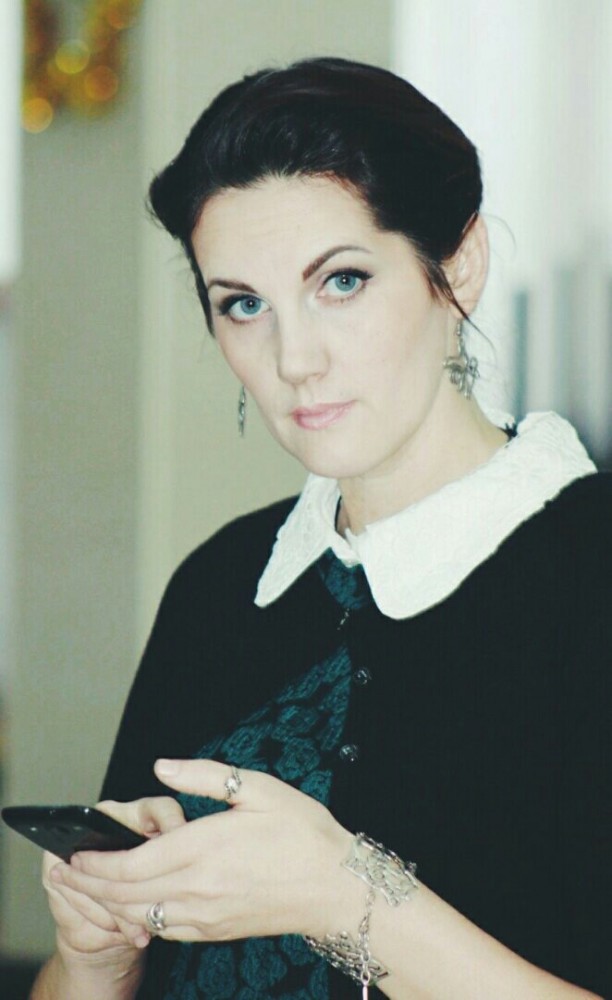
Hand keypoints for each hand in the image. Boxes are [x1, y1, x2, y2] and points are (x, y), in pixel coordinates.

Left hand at [52, 760, 357, 943]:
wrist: (336, 887)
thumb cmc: (301, 833)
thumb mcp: (258, 787)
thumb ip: (203, 776)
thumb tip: (162, 767)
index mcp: (204, 847)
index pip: (132, 862)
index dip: (96, 859)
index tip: (74, 850)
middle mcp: (198, 887)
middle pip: (125, 893)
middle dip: (87, 883)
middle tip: (63, 872)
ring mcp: (206, 914)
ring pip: (139, 915)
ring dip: (106, 903)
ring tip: (85, 888)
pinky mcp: (215, 930)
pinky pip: (163, 929)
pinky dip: (136, 919)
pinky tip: (130, 906)